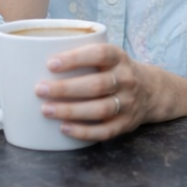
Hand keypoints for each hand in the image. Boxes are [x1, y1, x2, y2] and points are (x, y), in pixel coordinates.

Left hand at [34, 43, 157, 141]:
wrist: (152, 91)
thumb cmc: (115, 70)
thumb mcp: (108, 55)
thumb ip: (83, 54)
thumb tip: (34, 56)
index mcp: (119, 58)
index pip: (99, 54)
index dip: (75, 59)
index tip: (50, 64)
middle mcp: (126, 80)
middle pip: (96, 85)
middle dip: (65, 88)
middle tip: (39, 89)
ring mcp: (128, 103)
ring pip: (100, 109)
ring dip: (71, 110)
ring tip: (46, 109)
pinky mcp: (126, 124)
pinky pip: (105, 131)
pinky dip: (83, 131)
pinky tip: (64, 128)